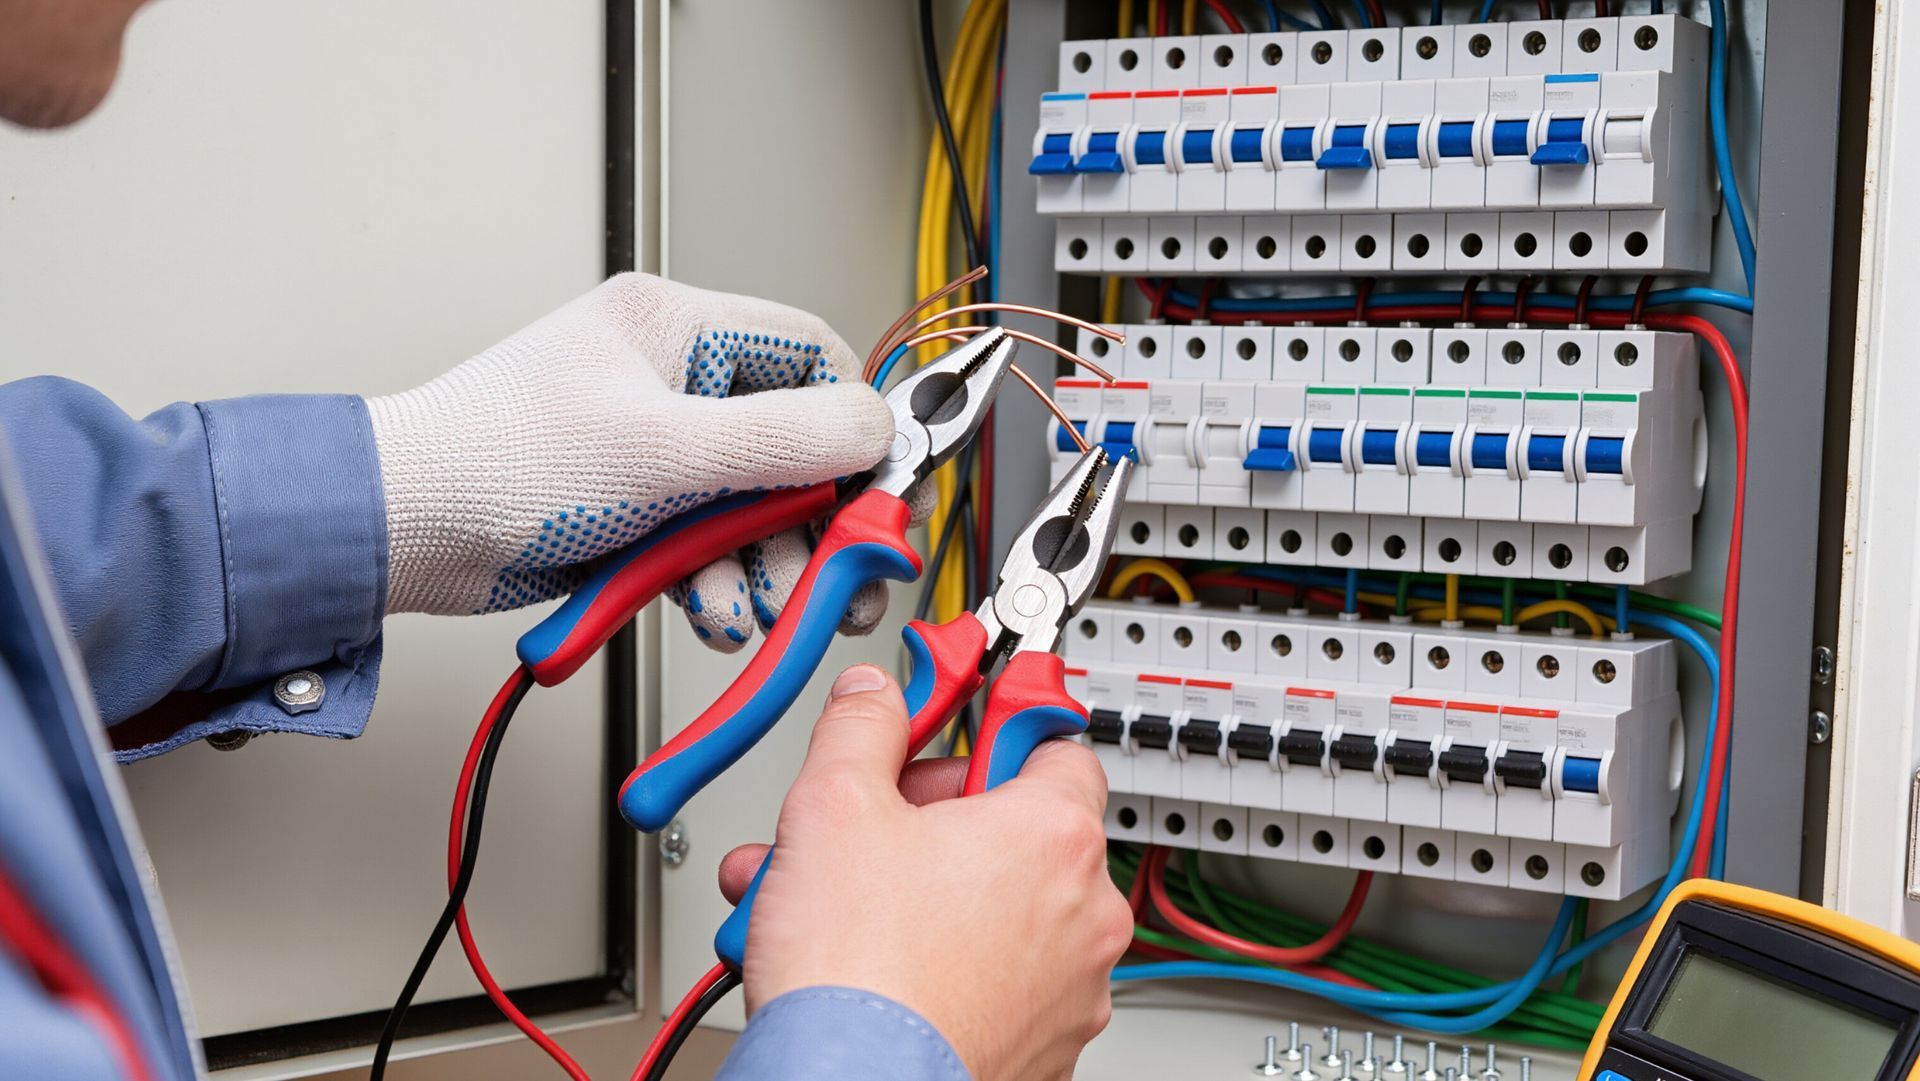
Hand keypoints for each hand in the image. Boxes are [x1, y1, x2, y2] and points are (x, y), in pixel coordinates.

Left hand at [366, 273, 898, 648]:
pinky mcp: (637, 509)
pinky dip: (717, 583)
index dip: (856, 422)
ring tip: (758, 607)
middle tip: (842, 575)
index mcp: (677, 328)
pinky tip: (708, 611)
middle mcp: (672, 380)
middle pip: (792, 446)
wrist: (403, 533)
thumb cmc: (498, 461)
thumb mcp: (665, 450)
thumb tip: (875, 428)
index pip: (810, 355)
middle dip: (814, 520)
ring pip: (755, 507)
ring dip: (766, 566)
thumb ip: (784, 440)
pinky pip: (709, 544)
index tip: (886, 484)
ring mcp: (655, 448)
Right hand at [719, 665, 1132, 1080]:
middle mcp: (1084, 913)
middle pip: (1014, 830)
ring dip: (923, 895)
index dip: (995, 726)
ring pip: (997, 911)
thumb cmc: (859, 972)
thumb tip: (873, 695)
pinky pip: (995, 979)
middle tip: (868, 830)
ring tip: (836, 905)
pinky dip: (943, 964)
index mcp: (1054, 836)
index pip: (1057, 743)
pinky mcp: (1043, 1048)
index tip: (968, 717)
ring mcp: (1070, 989)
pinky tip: (870, 961)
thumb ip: (862, 727)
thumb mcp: (834, 806)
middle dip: (932, 823)